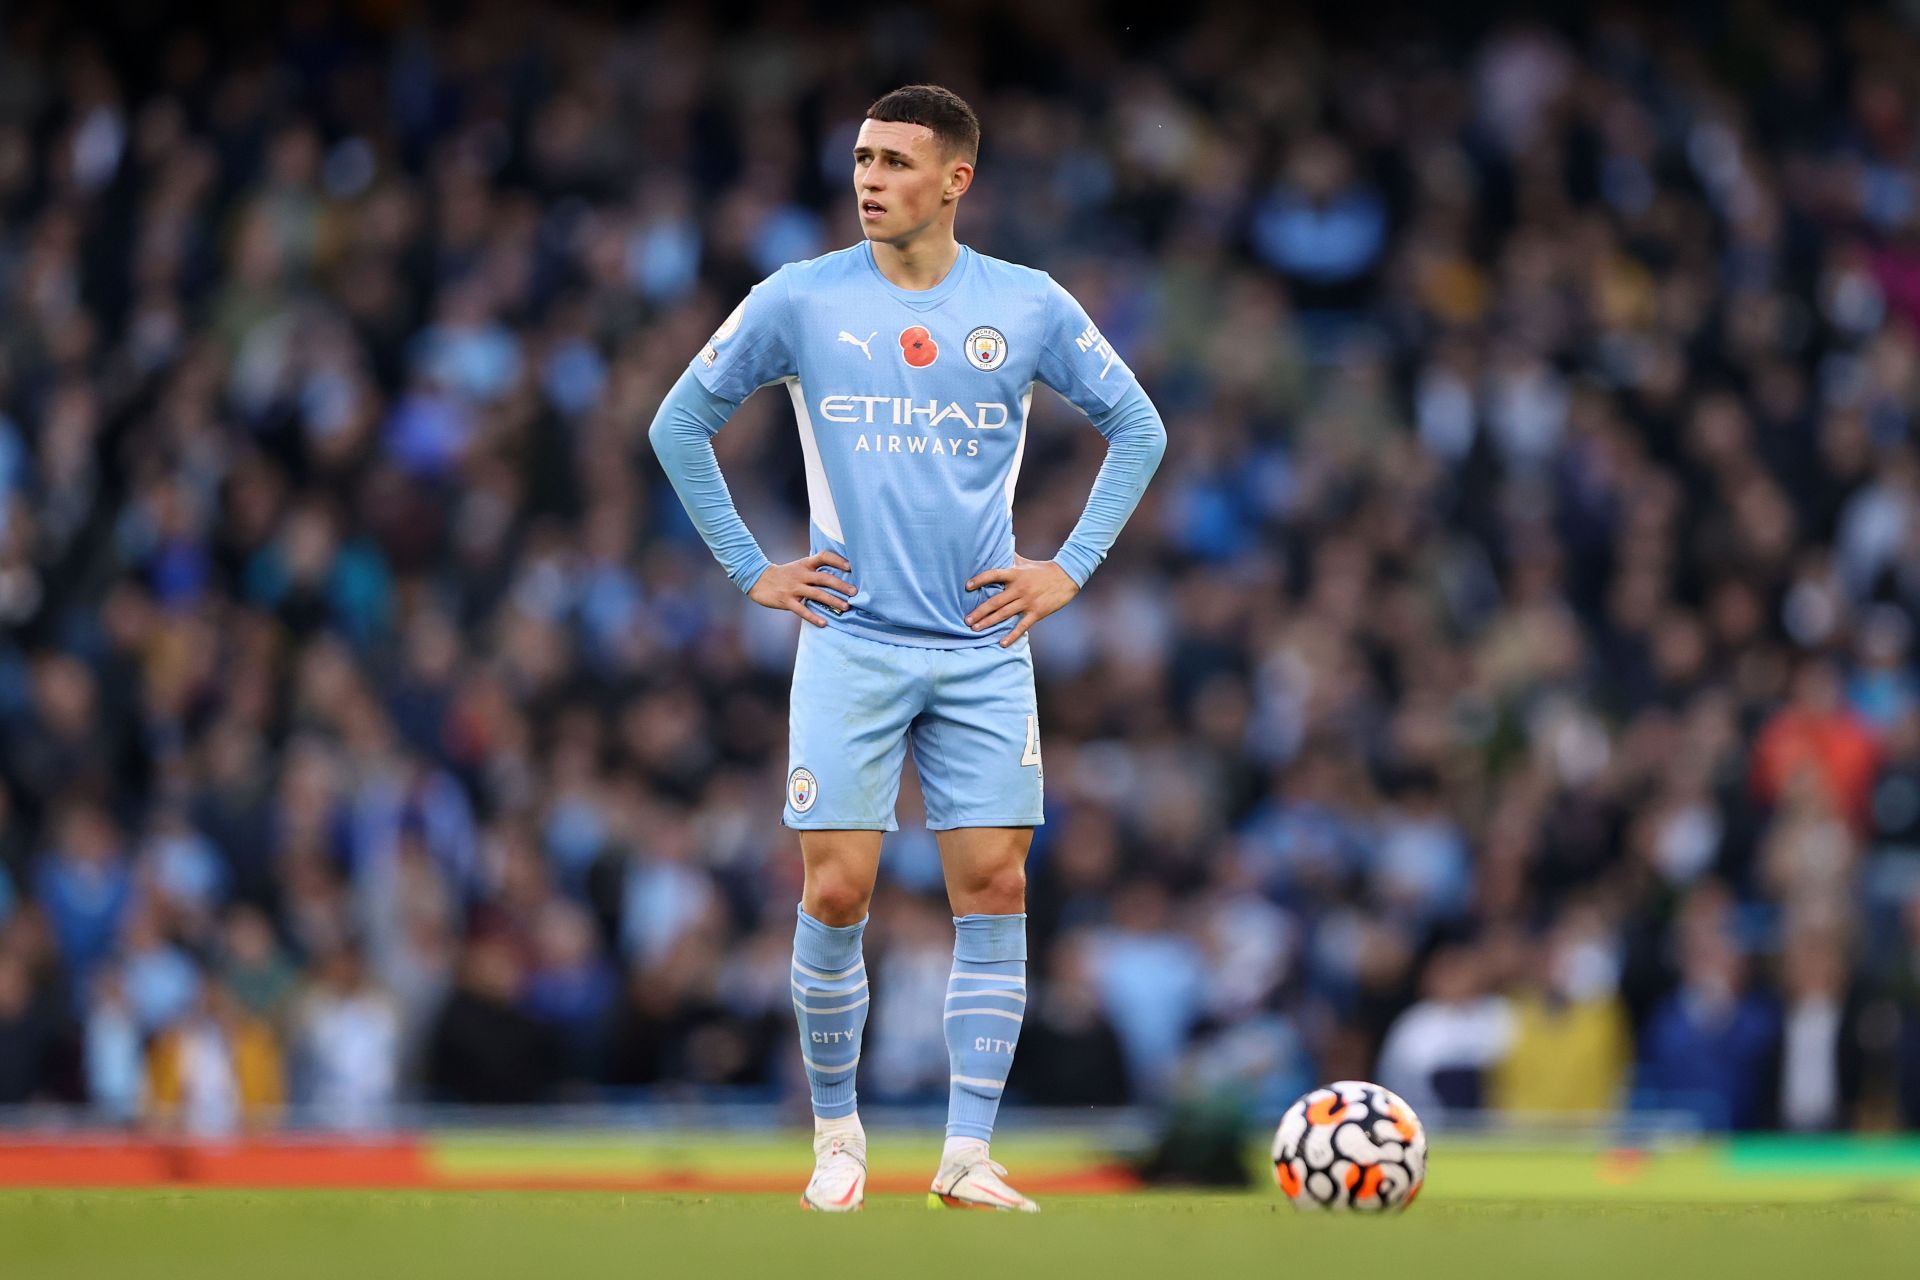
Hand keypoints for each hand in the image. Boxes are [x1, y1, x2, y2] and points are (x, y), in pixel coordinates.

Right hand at [748, 551, 856, 626]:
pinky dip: (814, 617)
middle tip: (855, 592)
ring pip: (816, 594)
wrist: (758, 579)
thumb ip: (815, 569)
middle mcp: (801, 575)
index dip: (837, 560)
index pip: (823, 557)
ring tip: (846, 607)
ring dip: (832, 600)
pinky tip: (824, 623)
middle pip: (824, 578)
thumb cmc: (784, 574)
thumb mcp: (799, 566)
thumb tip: (838, 574)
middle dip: (841, 585)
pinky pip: (802, 610)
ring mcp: (793, 588)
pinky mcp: (786, 600)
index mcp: (805, 564)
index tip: (850, 567)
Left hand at [964, 554, 1078, 646]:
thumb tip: (998, 544)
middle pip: (995, 601)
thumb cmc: (1043, 569)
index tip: (967, 586)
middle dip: (980, 612)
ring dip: (989, 622)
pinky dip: (1012, 636)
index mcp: (1015, 574)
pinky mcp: (1037, 612)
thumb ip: (1010, 557)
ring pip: (1005, 614)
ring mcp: (1028, 601)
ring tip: (975, 629)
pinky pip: (1022, 626)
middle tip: (966, 620)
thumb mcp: (1025, 562)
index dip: (980, 580)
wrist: (1067, 576)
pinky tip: (1002, 643)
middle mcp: (1019, 588)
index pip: (993, 575)